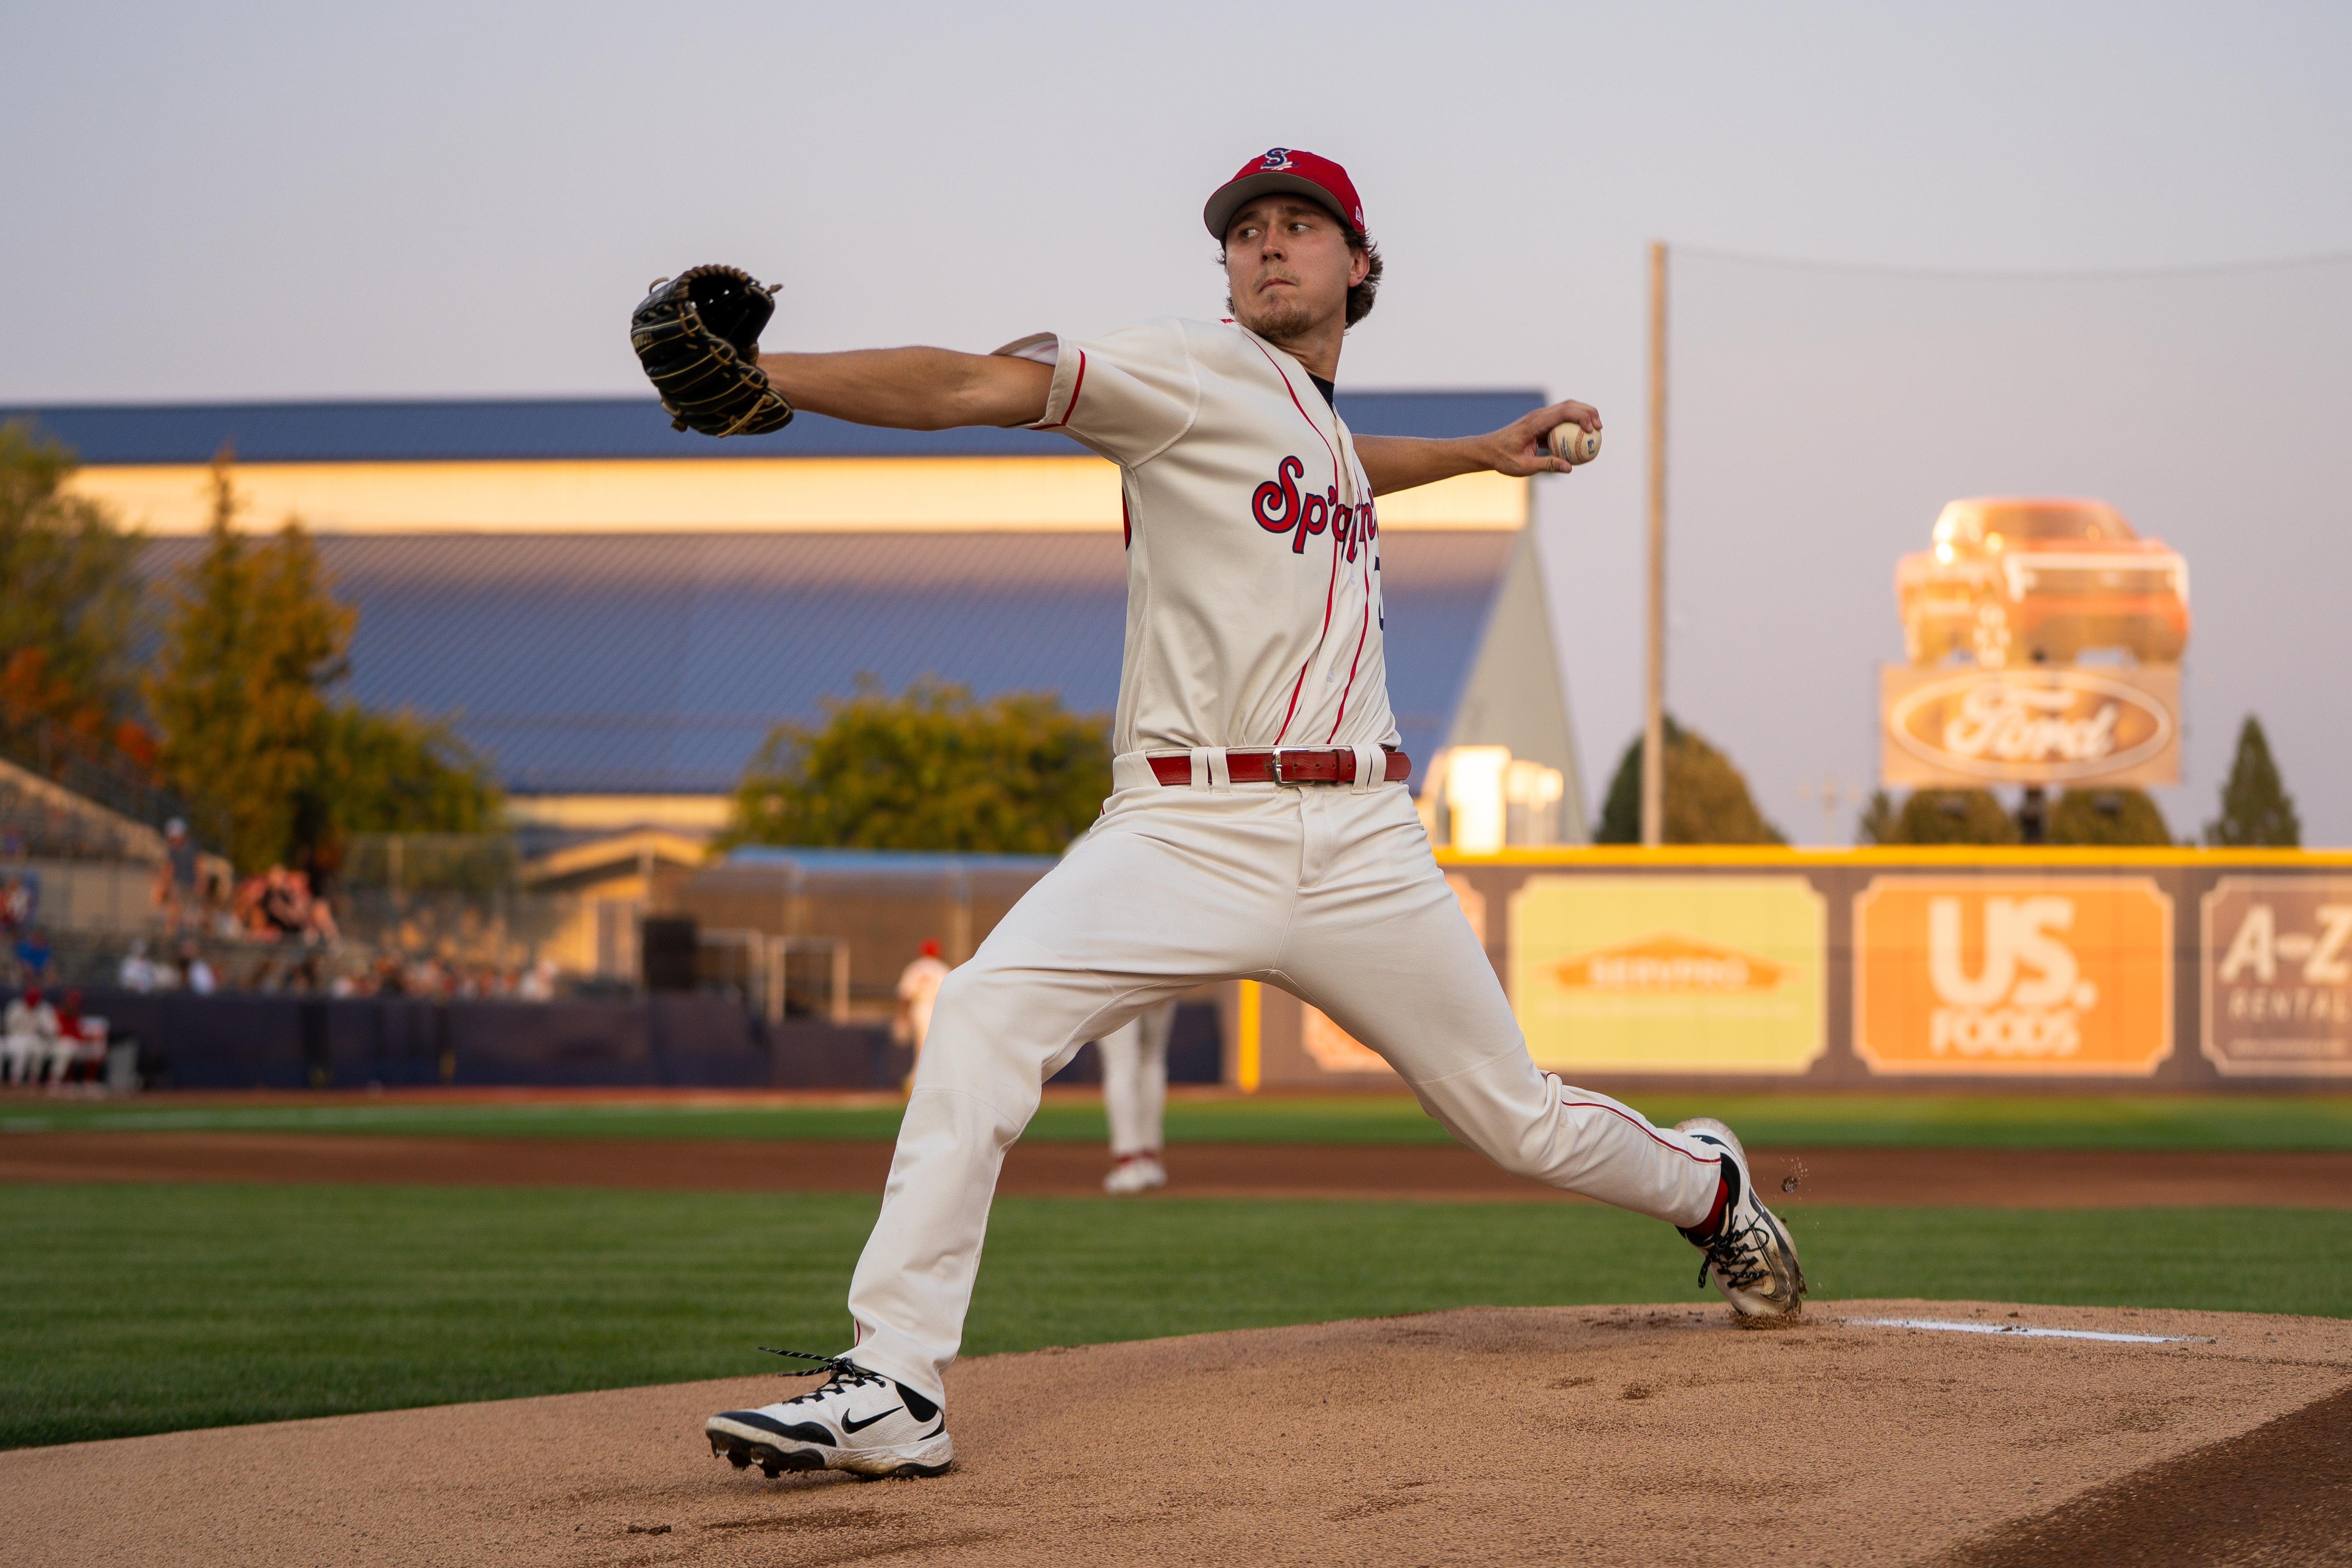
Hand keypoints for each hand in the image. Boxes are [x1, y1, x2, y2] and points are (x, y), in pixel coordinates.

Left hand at [1486, 400, 1600, 476]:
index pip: (1563, 412)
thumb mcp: (1524, 467)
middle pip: (1569, 405)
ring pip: (1565, 409)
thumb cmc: (1503, 459)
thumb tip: (1570, 468)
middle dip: (1588, 412)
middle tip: (1600, 427)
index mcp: (1535, 423)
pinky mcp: (1539, 423)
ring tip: (1595, 430)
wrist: (1487, 450)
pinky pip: (1559, 420)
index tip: (1593, 430)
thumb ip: (1547, 465)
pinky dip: (1572, 425)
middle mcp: (1538, 415)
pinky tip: (1580, 439)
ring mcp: (1539, 417)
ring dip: (1582, 416)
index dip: (1581, 417)